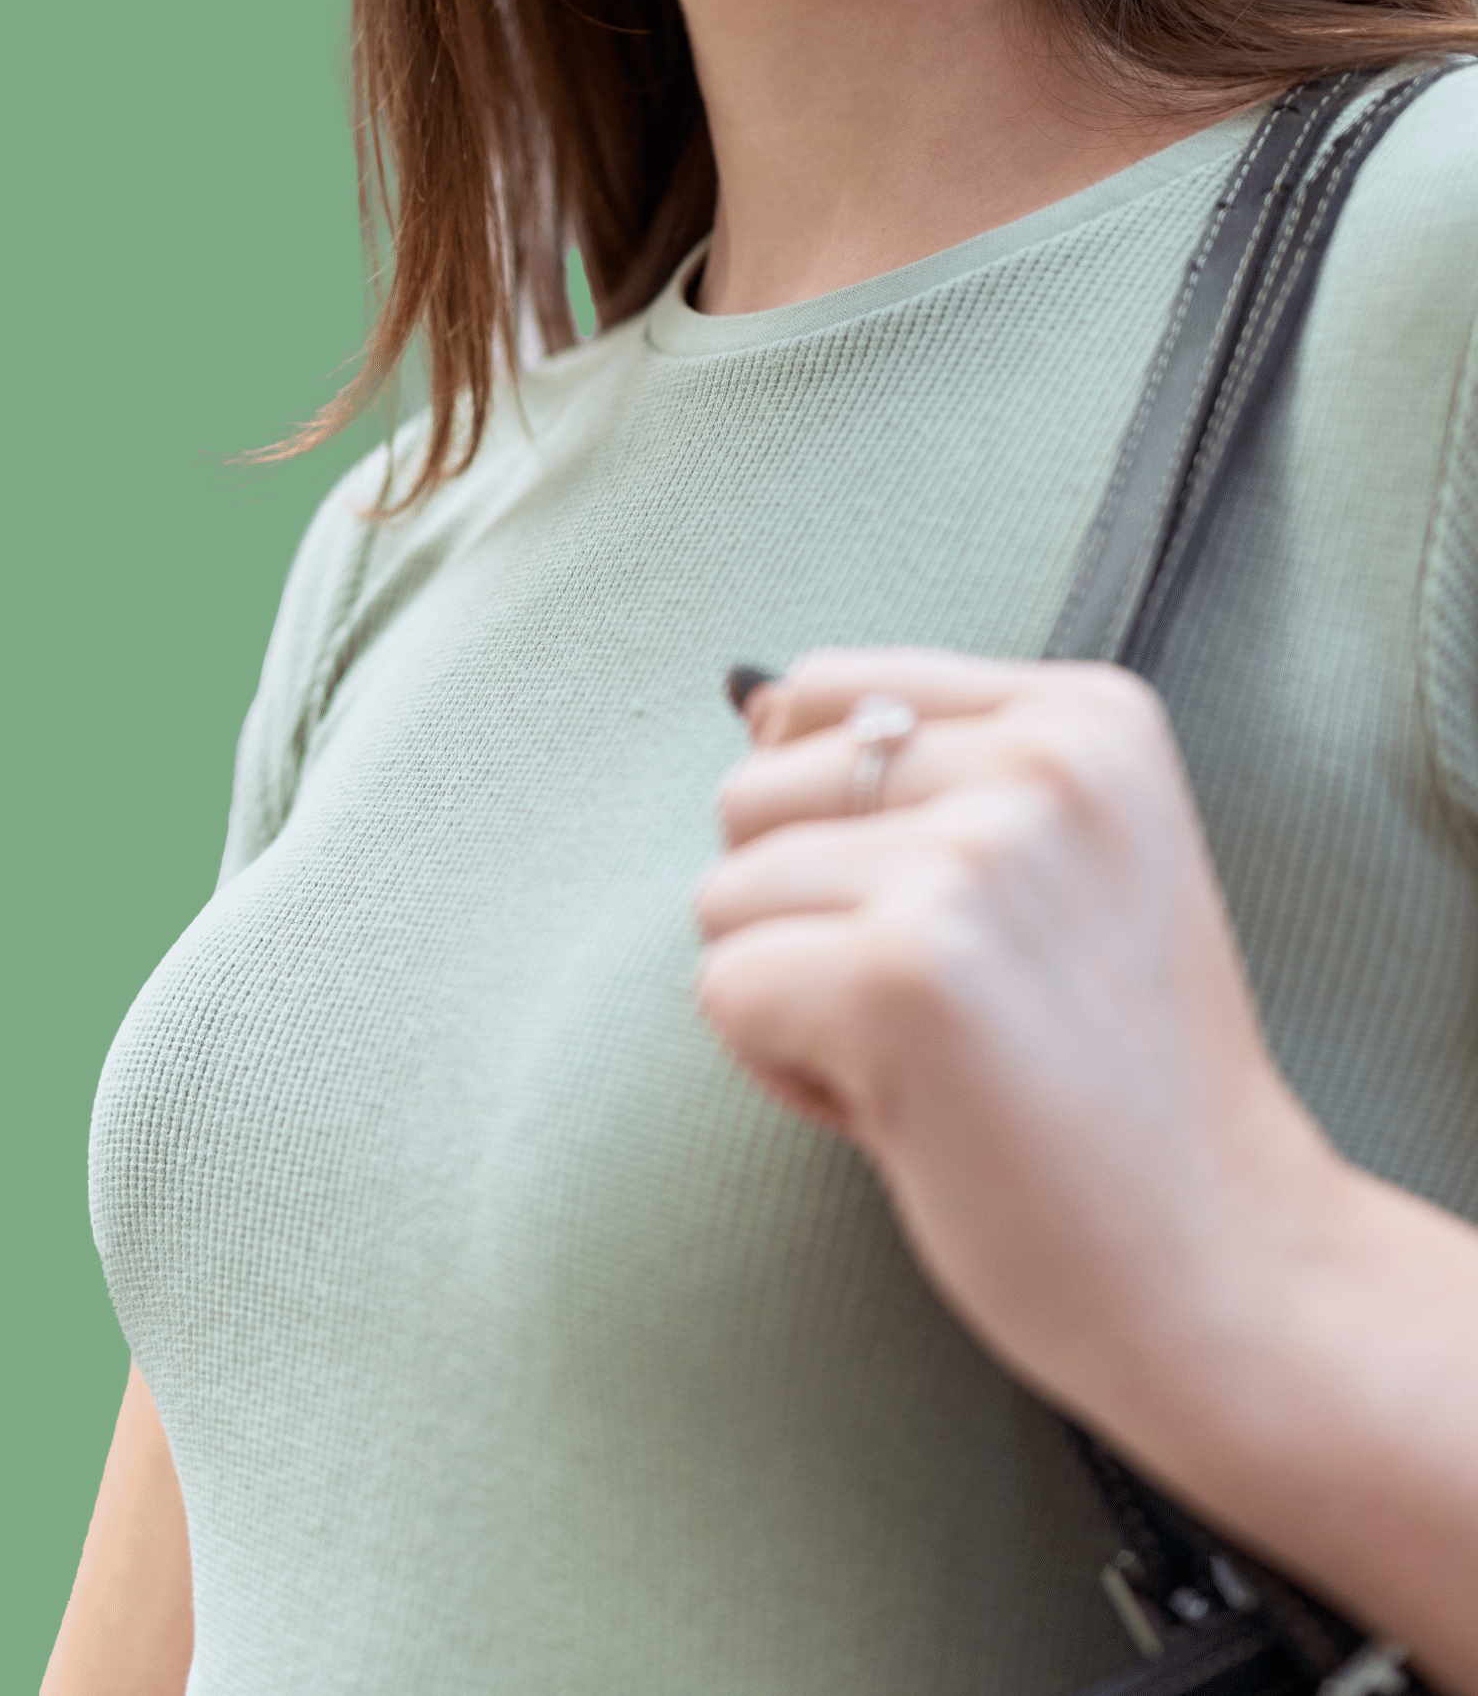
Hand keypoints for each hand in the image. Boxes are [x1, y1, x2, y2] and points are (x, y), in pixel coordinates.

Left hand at [693, 647, 1331, 1435]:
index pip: (827, 688)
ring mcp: (972, 863)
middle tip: (945, 1009)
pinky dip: (779, 1067)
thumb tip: (751, 712)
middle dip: (806, 911)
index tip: (946, 917)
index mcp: (1089, 717)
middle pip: (756, 789)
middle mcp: (1037, 764)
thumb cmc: (1122, 1082)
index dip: (832, 818)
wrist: (1227, 1264)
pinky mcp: (901, 974)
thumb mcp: (1075, 859)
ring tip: (930, 1057)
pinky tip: (904, 1108)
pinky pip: (724, 988)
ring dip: (793, 993)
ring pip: (728, 894)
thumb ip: (942, 772)